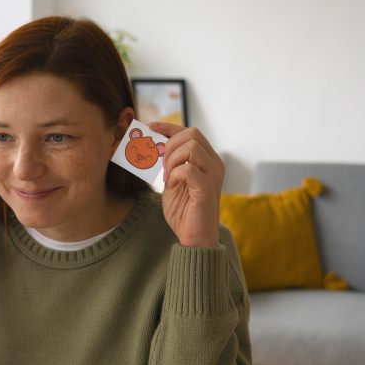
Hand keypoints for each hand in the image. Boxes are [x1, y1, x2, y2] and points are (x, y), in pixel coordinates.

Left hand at [150, 122, 223, 247]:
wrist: (194, 237)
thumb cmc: (184, 210)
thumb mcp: (172, 181)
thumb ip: (168, 164)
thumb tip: (153, 146)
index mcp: (207, 160)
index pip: (190, 132)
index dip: (168, 127)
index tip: (150, 128)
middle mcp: (214, 164)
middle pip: (192, 134)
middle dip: (170, 144)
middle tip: (162, 164)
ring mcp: (213, 175)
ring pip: (191, 147)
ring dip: (172, 160)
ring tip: (168, 177)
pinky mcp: (207, 189)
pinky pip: (188, 169)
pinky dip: (175, 175)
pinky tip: (171, 186)